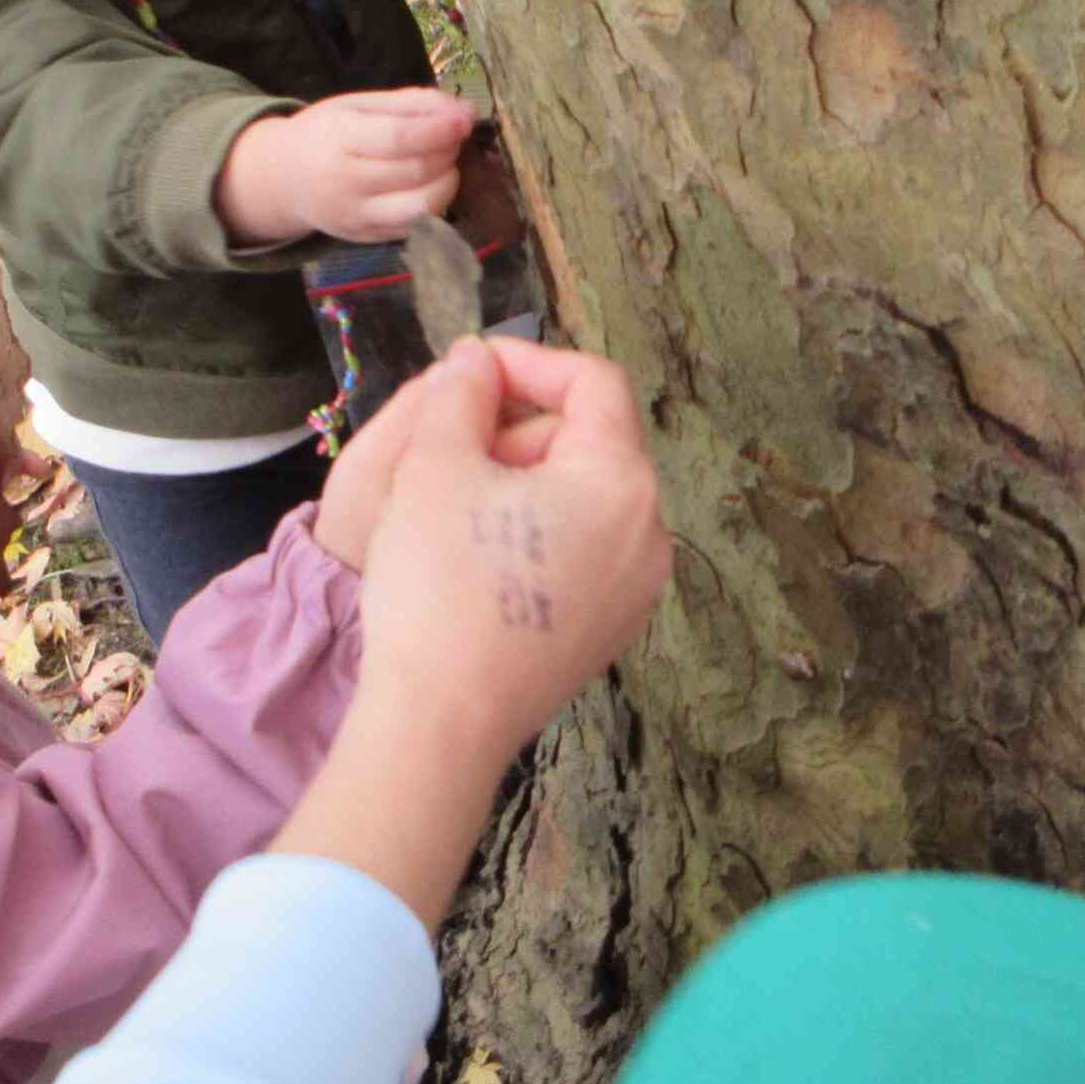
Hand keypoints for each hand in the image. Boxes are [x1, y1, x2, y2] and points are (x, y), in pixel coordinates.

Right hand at [217, 89, 476, 245]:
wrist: (284, 179)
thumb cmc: (325, 134)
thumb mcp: (358, 106)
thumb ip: (411, 104)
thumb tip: (464, 112)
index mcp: (338, 139)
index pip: (398, 139)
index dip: (439, 130)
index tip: (464, 121)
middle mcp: (344, 183)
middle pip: (414, 172)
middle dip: (447, 153)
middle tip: (454, 138)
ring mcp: (355, 217)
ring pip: (420, 208)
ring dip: (447, 184)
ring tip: (446, 164)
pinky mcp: (367, 239)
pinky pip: (415, 227)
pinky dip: (435, 205)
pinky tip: (430, 185)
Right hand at [355, 339, 669, 761]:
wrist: (440, 723)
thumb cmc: (438, 586)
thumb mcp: (433, 465)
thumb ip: (461, 394)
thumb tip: (476, 361)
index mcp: (623, 482)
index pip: (594, 383)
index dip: (529, 361)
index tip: (470, 371)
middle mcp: (651, 533)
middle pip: (592, 441)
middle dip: (520, 426)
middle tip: (451, 441)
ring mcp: (636, 590)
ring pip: (585, 499)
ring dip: (524, 479)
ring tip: (456, 498)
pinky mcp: (610, 631)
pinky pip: (583, 552)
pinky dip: (537, 532)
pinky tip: (477, 554)